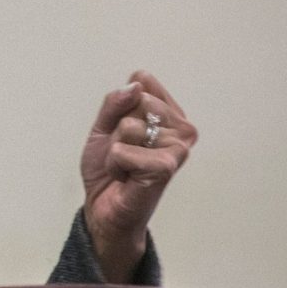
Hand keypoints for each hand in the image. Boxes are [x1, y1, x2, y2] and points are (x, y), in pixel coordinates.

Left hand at [80, 71, 197, 282]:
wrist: (104, 206)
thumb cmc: (110, 167)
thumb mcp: (103, 126)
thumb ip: (115, 103)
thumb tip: (136, 86)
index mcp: (171, 113)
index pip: (141, 81)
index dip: (119, 105)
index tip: (122, 129)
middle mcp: (183, 128)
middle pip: (136, 100)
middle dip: (117, 127)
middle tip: (124, 151)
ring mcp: (178, 148)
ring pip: (128, 125)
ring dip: (115, 148)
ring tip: (125, 166)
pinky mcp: (167, 167)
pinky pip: (124, 150)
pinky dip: (115, 164)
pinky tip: (127, 177)